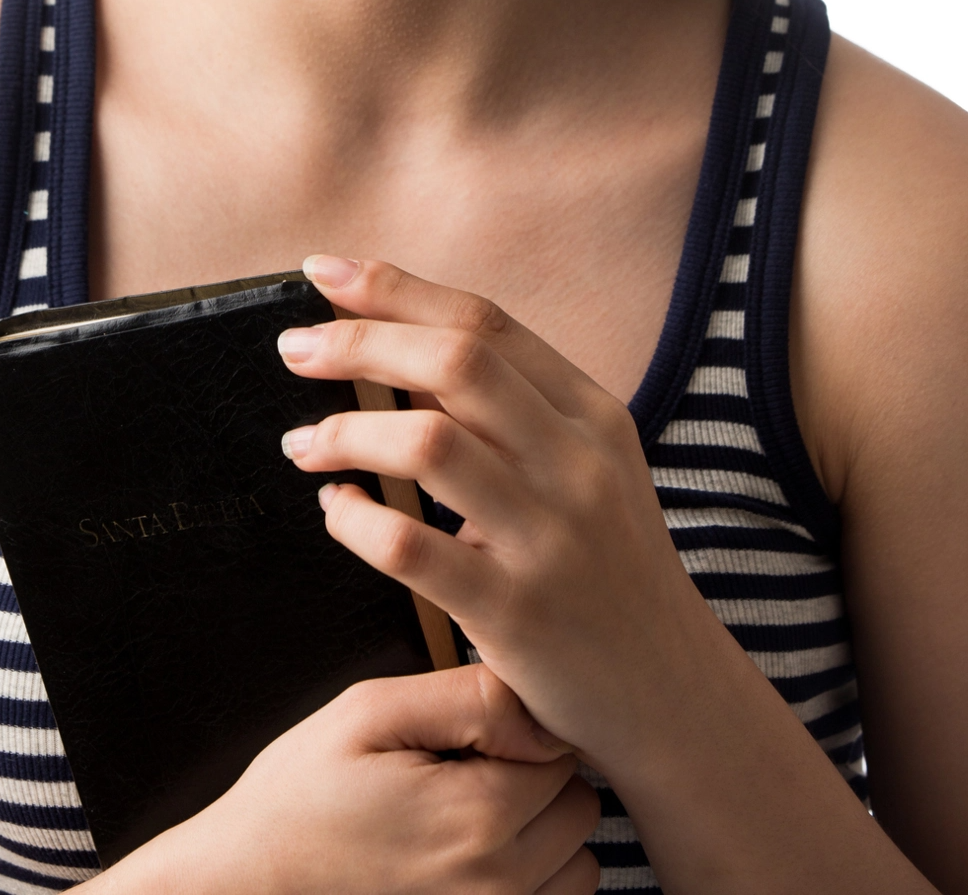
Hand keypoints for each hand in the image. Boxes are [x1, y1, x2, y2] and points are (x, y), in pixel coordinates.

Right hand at [106, 663, 598, 894]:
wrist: (257, 878)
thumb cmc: (308, 789)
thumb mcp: (371, 711)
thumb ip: (468, 699)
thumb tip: (545, 714)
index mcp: (479, 814)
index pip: (560, 748)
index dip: (517, 726)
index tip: (465, 730)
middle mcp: (501, 881)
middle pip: (578, 802)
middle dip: (534, 775)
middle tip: (463, 767)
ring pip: (578, 856)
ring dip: (543, 829)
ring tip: (470, 811)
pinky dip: (535, 874)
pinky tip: (477, 852)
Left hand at [277, 254, 724, 773]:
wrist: (673, 694)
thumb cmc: (606, 568)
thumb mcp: (586, 470)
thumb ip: (513, 412)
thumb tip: (399, 343)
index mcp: (592, 415)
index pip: (486, 322)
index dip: (397, 288)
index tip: (325, 274)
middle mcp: (578, 464)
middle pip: (457, 362)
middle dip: (360, 342)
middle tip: (293, 348)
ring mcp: (552, 539)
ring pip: (430, 444)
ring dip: (346, 432)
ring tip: (302, 443)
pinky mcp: (518, 615)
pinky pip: (413, 548)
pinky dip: (355, 520)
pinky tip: (333, 510)